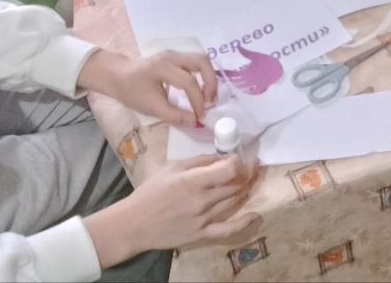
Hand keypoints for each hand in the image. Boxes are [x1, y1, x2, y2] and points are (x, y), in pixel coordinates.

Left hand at [77, 49, 216, 125]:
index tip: (199, 116)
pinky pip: (195, 63)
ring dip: (209, 78)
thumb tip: (194, 121)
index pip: (189, 82)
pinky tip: (201, 90)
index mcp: (163, 67)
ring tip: (209, 97)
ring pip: (201, 60)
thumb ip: (174, 115)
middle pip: (202, 62)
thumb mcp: (150, 107)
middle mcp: (172, 56)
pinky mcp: (175, 57)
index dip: (198, 100)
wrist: (117, 76)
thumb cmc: (131, 91)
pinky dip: (203, 75)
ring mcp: (174, 54)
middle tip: (210, 102)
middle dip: (211, 83)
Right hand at [84, 156, 258, 268]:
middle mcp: (201, 200)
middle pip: (234, 184)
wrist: (135, 224)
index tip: (239, 158)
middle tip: (252, 166)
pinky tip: (256, 214)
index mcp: (192, 181)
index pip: (228, 169)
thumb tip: (221, 157)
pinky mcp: (202, 234)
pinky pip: (228, 229)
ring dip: (246, 189)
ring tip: (253, 180)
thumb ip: (198, 161)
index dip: (238, 162)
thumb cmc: (151, 192)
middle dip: (247, 173)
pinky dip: (244, 222)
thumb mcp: (172, 168)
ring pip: (233, 201)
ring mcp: (203, 218)